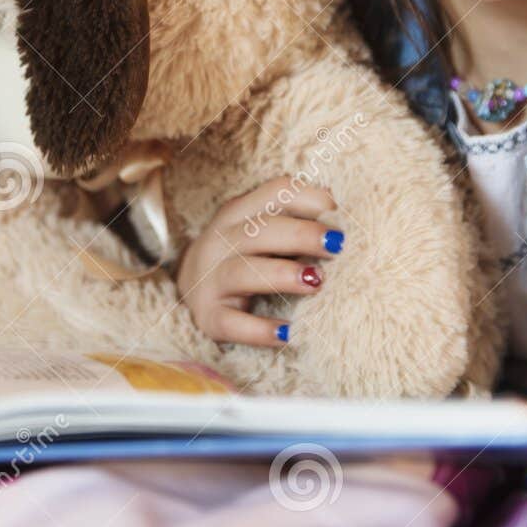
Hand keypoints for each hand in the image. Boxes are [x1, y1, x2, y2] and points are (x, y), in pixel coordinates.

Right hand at [175, 176, 342, 346]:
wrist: (188, 291)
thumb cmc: (241, 256)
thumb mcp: (260, 229)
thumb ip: (293, 218)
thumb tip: (339, 208)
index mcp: (239, 212)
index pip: (275, 192)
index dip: (310, 198)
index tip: (339, 213)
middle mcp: (221, 241)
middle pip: (260, 230)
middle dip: (302, 235)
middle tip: (336, 246)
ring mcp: (211, 279)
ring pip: (243, 272)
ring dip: (281, 274)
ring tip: (316, 281)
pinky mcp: (209, 317)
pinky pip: (232, 323)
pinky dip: (259, 329)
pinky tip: (287, 334)